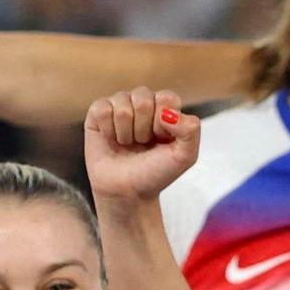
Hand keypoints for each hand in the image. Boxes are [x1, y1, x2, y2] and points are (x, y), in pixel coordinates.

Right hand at [85, 89, 201, 201]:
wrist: (127, 192)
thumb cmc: (155, 173)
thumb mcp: (185, 157)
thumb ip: (191, 131)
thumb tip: (170, 113)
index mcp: (165, 107)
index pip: (166, 98)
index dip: (163, 123)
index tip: (161, 140)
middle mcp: (142, 102)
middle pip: (143, 99)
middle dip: (143, 129)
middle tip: (142, 144)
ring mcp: (119, 105)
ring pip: (122, 104)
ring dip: (126, 133)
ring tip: (127, 144)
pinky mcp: (98, 112)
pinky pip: (103, 110)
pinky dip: (108, 131)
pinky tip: (112, 140)